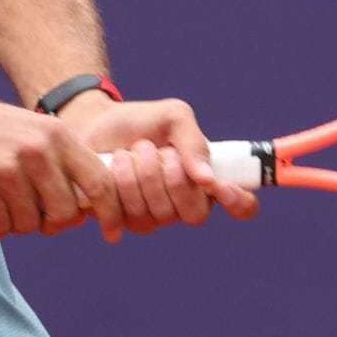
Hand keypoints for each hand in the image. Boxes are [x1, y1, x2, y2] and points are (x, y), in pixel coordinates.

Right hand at [0, 90, 123, 241]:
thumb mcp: (36, 133)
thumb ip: (66, 166)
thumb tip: (89, 211)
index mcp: (56, 135)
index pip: (99, 182)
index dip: (111, 212)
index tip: (112, 232)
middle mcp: (36, 150)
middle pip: (64, 213)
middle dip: (49, 221)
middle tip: (29, 210)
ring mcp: (7, 169)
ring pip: (29, 225)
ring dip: (14, 221)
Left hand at [58, 95, 259, 235]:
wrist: (94, 123)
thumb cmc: (140, 120)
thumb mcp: (173, 116)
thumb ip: (194, 141)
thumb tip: (207, 178)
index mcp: (207, 181)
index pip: (242, 207)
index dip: (239, 203)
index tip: (220, 185)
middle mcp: (185, 204)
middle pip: (196, 214)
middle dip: (175, 181)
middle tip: (159, 151)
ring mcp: (155, 216)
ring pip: (161, 216)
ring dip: (144, 177)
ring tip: (131, 150)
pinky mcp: (124, 220)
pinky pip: (130, 217)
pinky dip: (121, 185)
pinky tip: (115, 165)